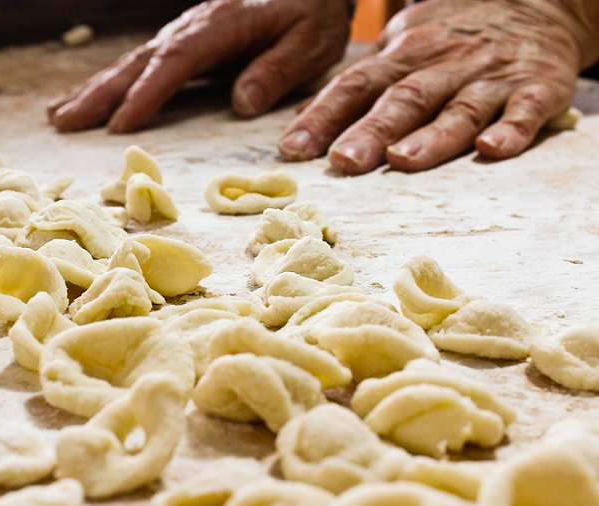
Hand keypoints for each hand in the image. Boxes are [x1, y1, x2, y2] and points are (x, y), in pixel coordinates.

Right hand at [47, 0, 350, 132]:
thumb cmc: (312, 13)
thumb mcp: (312, 42)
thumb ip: (278, 70)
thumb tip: (242, 103)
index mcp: (223, 25)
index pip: (178, 61)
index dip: (148, 92)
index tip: (122, 124)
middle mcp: (194, 26)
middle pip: (140, 60)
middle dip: (101, 93)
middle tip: (64, 122)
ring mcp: (184, 32)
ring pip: (131, 61)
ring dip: (95, 89)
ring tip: (59, 115)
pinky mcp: (183, 42)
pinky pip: (140, 64)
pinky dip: (111, 82)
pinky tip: (89, 98)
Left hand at [279, 0, 598, 173]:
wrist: (539, 2)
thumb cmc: (453, 35)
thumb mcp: (402, 43)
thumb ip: (360, 83)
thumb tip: (303, 118)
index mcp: (404, 53)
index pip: (356, 84)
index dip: (324, 115)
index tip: (294, 148)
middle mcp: (444, 63)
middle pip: (402, 98)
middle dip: (370, 131)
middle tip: (343, 162)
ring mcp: (491, 76)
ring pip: (458, 107)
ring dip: (431, 136)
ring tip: (404, 160)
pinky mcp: (538, 88)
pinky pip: (525, 110)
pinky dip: (510, 130)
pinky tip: (492, 148)